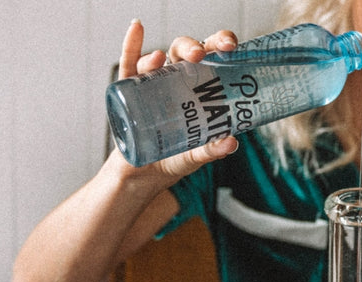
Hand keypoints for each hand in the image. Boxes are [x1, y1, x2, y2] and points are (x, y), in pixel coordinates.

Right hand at [110, 19, 239, 184]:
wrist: (142, 174)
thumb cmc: (173, 159)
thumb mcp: (194, 156)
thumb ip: (210, 150)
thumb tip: (231, 142)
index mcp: (199, 89)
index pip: (212, 61)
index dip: (221, 47)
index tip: (231, 46)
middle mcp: (177, 80)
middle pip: (187, 53)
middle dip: (195, 47)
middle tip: (200, 55)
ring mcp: (153, 83)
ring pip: (160, 58)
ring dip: (163, 52)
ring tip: (163, 57)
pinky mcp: (129, 91)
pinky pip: (130, 64)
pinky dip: (132, 46)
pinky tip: (136, 28)